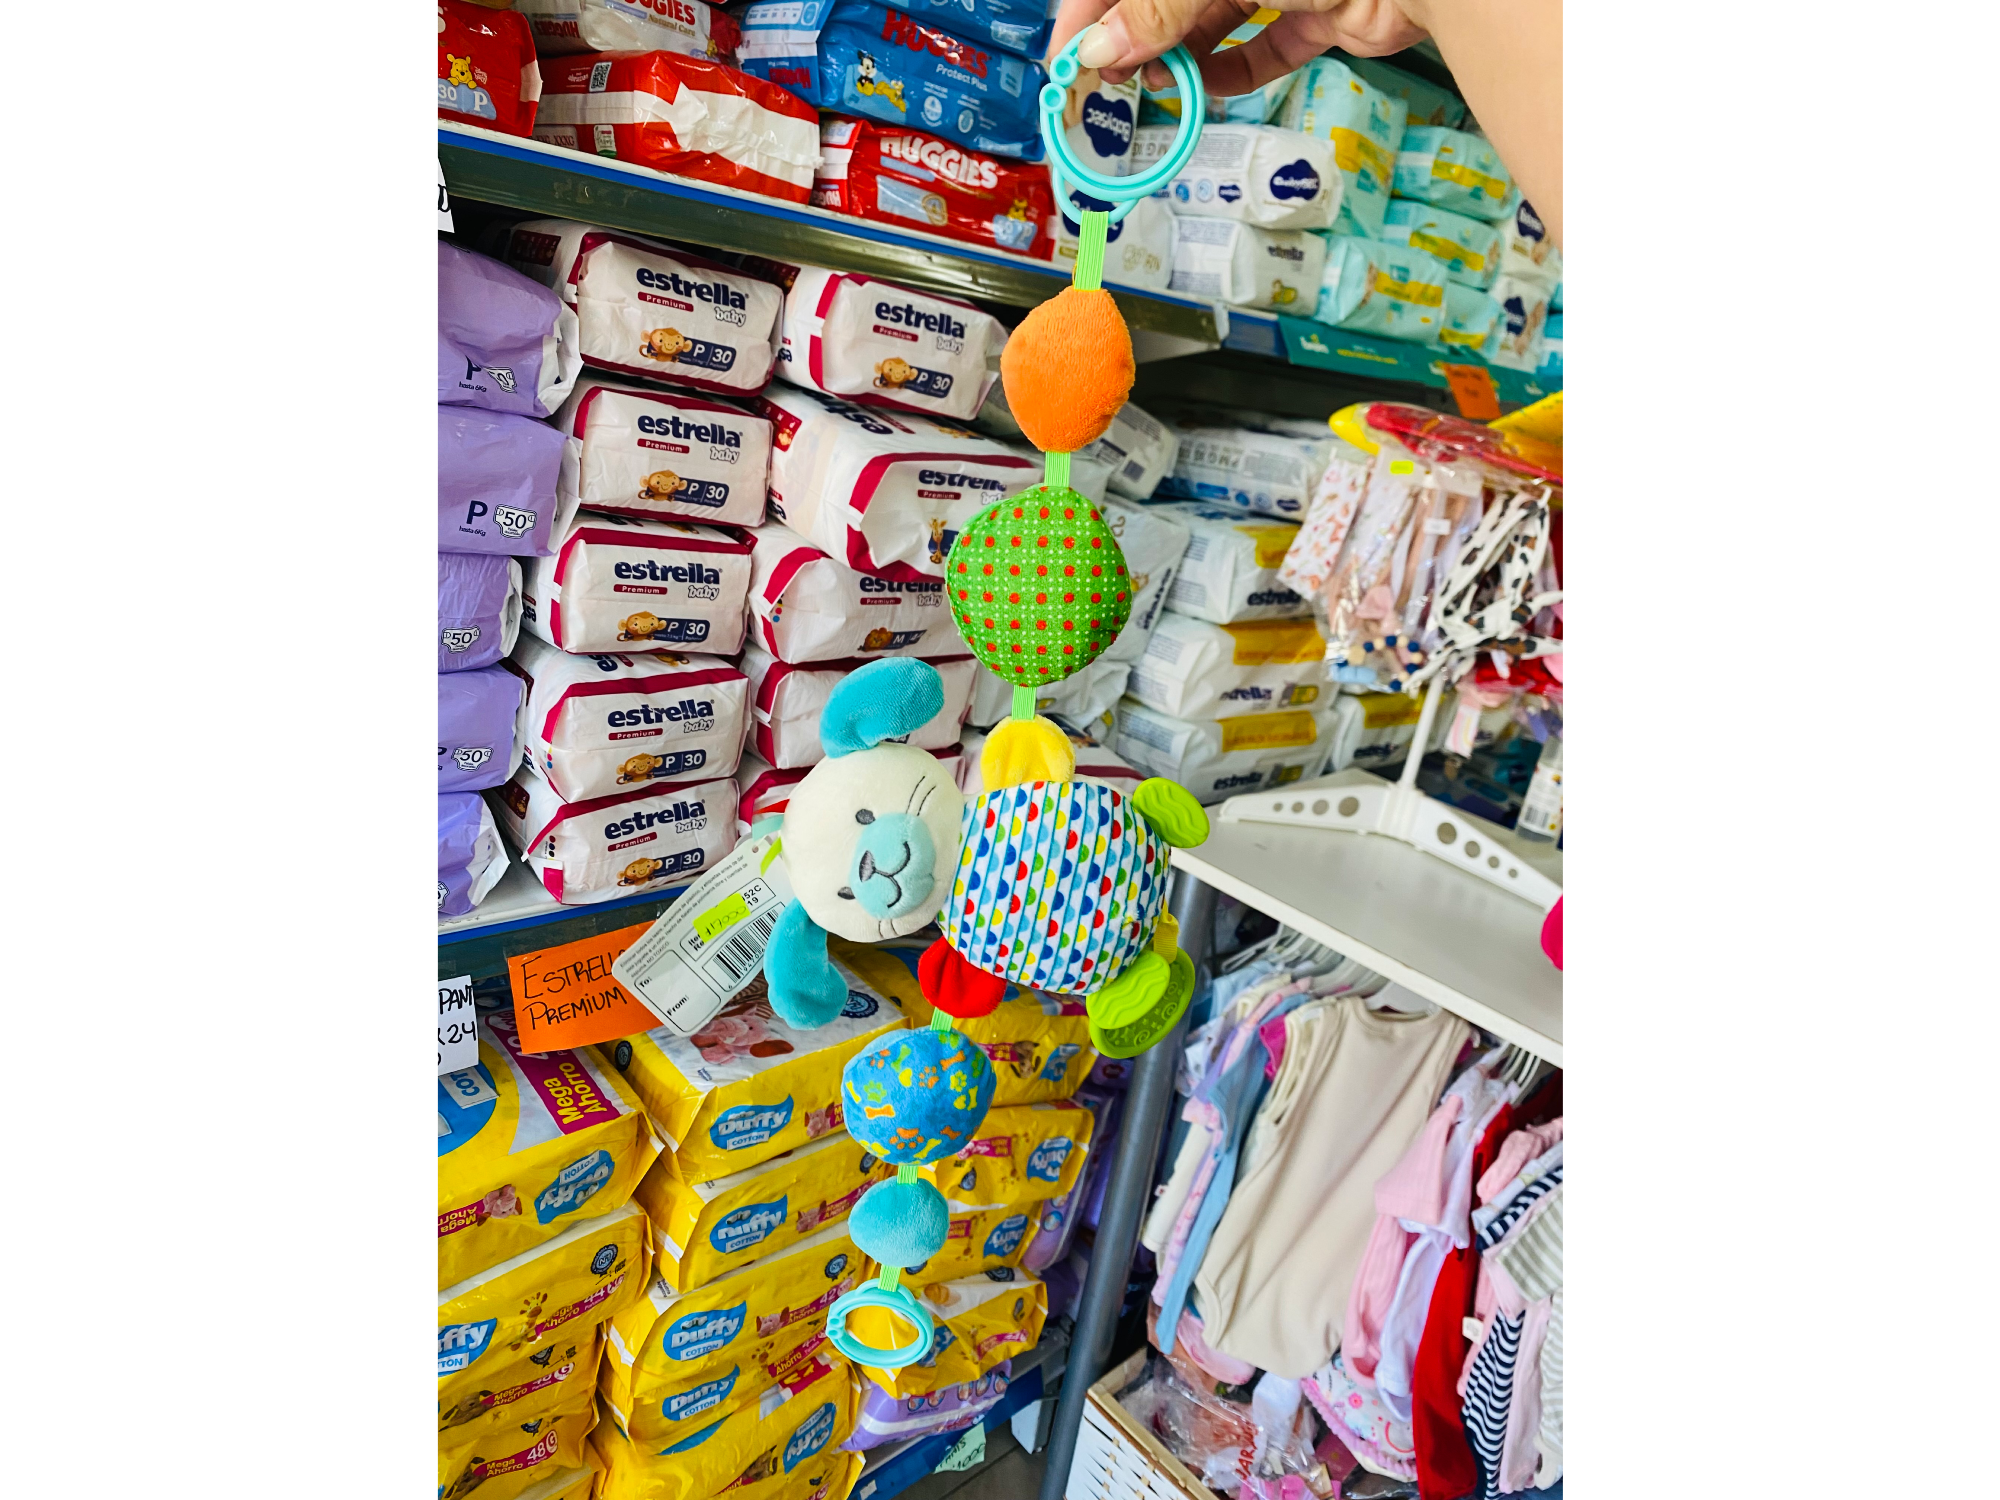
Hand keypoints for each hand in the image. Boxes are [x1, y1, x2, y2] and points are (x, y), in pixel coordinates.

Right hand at [1048, 0, 1430, 96]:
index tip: (1068, 55)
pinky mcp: (1320, 10)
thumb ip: (1159, 5)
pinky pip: (1264, 47)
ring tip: (1155, 88)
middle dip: (1133, 36)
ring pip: (1212, 19)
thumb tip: (1102, 45)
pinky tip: (1208, 90)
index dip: (1092, 10)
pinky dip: (1234, 72)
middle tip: (1104, 82)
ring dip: (1179, 58)